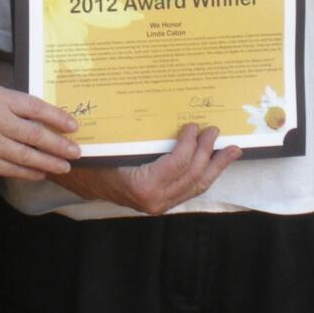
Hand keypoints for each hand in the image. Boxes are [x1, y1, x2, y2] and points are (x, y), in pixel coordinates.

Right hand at [0, 83, 80, 179]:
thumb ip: (6, 103)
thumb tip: (37, 115)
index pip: (34, 107)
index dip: (57, 117)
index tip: (72, 125)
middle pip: (35, 134)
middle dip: (59, 145)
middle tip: (76, 151)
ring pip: (26, 156)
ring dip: (49, 162)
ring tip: (64, 166)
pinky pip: (10, 170)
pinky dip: (28, 172)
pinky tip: (40, 173)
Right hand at [52, 122, 241, 214]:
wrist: (81, 180)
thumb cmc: (95, 157)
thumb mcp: (115, 144)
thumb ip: (140, 136)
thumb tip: (163, 109)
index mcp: (142, 185)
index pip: (178, 164)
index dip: (191, 144)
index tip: (194, 126)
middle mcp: (154, 200)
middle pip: (192, 175)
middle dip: (208, 153)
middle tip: (215, 131)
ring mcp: (159, 205)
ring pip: (196, 186)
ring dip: (216, 167)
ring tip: (232, 151)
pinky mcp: (161, 204)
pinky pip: (188, 190)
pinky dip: (204, 176)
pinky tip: (214, 165)